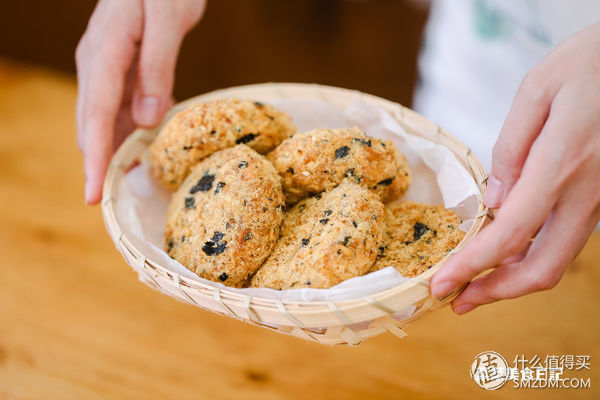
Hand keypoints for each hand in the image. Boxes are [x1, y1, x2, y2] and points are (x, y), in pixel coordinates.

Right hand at [76, 0, 205, 203]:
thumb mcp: (168, 20)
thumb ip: (158, 69)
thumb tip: (146, 122)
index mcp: (105, 50)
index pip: (95, 114)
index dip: (94, 157)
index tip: (93, 193)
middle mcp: (98, 63)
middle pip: (92, 123)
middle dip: (98, 165)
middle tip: (109, 204)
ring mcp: (107, 68)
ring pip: (105, 121)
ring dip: (114, 153)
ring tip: (129, 188)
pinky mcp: (123, 72)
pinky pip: (121, 111)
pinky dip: (129, 135)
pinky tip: (143, 154)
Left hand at [431, 22, 599, 313]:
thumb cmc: (589, 63)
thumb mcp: (538, 91)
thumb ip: (511, 148)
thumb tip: (495, 201)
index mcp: (562, 163)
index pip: (510, 233)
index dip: (473, 266)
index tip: (441, 285)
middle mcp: (587, 192)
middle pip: (541, 267)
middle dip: (495, 293)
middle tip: (457, 301)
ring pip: (557, 259)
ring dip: (513, 279)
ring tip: (474, 283)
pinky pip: (566, 239)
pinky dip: (532, 257)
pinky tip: (506, 253)